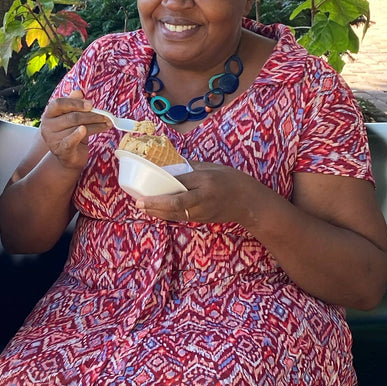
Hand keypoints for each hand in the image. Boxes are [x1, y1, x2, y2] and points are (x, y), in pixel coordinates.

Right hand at [39, 89, 112, 171]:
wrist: (69, 156)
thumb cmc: (71, 133)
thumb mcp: (71, 117)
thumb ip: (73, 104)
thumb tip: (78, 92)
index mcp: (49, 114)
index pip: (59, 103)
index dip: (75, 103)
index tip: (91, 105)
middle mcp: (47, 126)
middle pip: (72, 117)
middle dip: (92, 115)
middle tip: (106, 116)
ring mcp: (53, 139)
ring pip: (77, 127)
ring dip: (96, 125)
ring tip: (107, 123)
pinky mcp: (61, 151)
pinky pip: (70, 141)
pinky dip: (77, 135)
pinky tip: (84, 130)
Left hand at [133, 162, 271, 226]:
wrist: (248, 202)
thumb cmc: (230, 180)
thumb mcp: (212, 168)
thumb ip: (191, 168)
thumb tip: (169, 165)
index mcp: (206, 182)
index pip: (181, 185)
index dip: (163, 189)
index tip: (148, 187)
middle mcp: (203, 199)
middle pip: (176, 206)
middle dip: (155, 205)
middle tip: (138, 203)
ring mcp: (202, 213)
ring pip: (176, 215)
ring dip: (158, 212)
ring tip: (143, 206)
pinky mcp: (202, 220)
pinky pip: (181, 217)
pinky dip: (167, 215)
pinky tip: (156, 210)